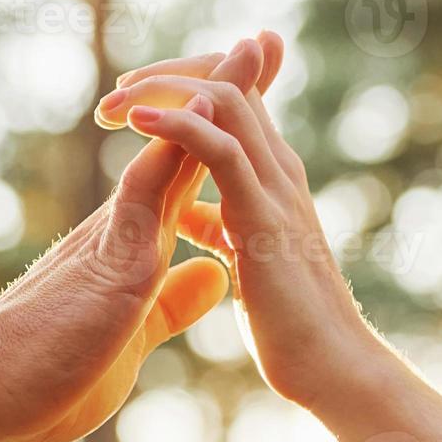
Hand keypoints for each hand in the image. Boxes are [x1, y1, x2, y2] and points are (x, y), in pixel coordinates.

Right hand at [0, 40, 281, 441]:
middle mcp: (125, 229)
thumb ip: (171, 303)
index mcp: (134, 248)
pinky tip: (205, 114)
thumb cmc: (47, 374)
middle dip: (226, 94)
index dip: (225, 137)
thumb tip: (213, 274)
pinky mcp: (111, 265)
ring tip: (247, 48)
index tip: (259, 93)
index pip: (188, 179)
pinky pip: (144, 195)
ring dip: (209, 99)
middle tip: (263, 40)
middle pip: (187, 148)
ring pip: (170, 154)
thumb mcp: (131, 336)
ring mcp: (116, 239)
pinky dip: (174, 151)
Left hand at [111, 33, 375, 409]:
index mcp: (269, 175)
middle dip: (164, 77)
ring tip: (115, 104)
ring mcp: (274, 187)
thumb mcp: (242, 257)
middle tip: (112, 97)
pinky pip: (222, 150)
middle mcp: (276, 168)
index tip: (127, 103)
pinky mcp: (263, 216)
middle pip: (226, 80)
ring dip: (163, 90)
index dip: (179, 86)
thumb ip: (219, 224)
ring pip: (224, 100)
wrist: (328, 365)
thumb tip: (188, 211)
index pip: (229, 96)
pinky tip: (137, 122)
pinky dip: (178, 127)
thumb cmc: (288, 320)